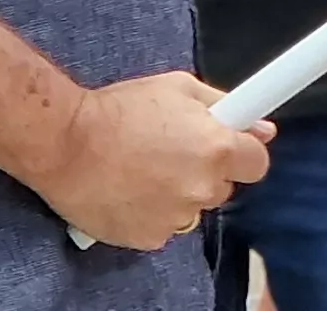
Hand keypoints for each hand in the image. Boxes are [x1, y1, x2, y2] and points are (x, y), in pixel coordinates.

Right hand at [33, 71, 276, 250]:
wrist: (64, 143)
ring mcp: (177, 217)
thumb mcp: (177, 88)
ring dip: (175, 194)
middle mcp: (203, 187)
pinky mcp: (150, 238)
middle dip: (203, 171)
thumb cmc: (117, 111)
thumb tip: (261, 127)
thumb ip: (225, 106)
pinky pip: (163, 226)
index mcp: (217, 148)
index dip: (241, 154)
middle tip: (169, 151)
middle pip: (222, 187)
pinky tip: (128, 190)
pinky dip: (150, 213)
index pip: (257, 163)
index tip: (227, 148)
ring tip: (141, 169)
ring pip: (191, 208)